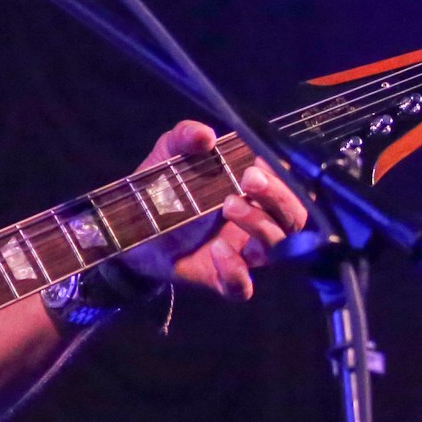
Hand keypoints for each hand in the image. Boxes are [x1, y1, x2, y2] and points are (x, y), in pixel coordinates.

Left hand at [118, 120, 307, 300]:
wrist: (127, 228)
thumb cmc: (162, 187)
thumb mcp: (169, 154)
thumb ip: (185, 137)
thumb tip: (205, 135)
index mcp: (255, 192)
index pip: (292, 185)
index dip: (285, 174)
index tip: (261, 160)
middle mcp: (259, 223)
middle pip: (295, 217)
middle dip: (280, 196)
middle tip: (249, 180)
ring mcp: (243, 254)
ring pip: (278, 248)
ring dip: (260, 224)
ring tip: (228, 205)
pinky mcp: (221, 279)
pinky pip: (242, 287)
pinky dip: (236, 271)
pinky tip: (218, 249)